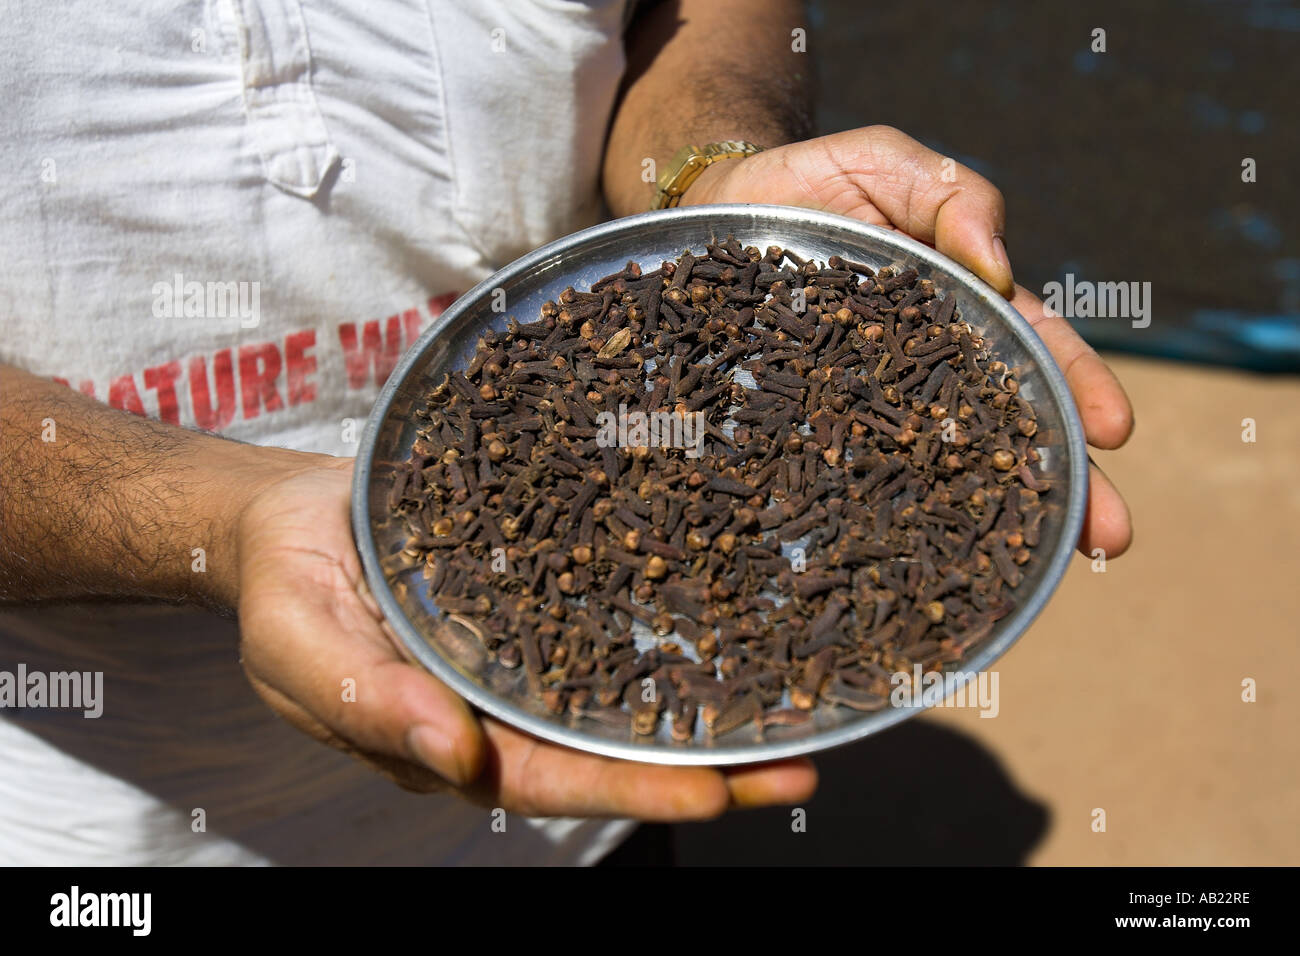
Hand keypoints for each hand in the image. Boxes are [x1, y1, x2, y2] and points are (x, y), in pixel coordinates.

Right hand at [235, 458, 817, 816]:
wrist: (292, 516)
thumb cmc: (286, 590)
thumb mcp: (302, 649)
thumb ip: (370, 705)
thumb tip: (453, 759)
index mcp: (449, 740)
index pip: (551, 783)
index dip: (629, 792)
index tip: (712, 795)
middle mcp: (503, 709)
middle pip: (613, 751)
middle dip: (708, 768)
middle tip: (803, 767)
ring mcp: (526, 655)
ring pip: (627, 693)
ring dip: (711, 704)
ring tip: (802, 704)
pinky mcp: (539, 596)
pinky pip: (612, 621)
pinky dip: (672, 630)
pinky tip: (737, 617)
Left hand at [685, 126, 1133, 557]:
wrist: (714, 207)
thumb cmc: (810, 183)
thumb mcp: (889, 165)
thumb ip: (951, 197)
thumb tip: (1000, 268)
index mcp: (958, 306)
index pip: (1032, 348)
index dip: (1075, 387)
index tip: (1114, 431)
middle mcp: (922, 369)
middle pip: (1002, 425)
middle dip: (1060, 478)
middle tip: (1109, 534)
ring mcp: (867, 403)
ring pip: (934, 464)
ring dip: (985, 516)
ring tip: (1032, 563)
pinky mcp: (808, 424)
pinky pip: (849, 471)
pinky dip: (879, 517)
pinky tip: (906, 564)